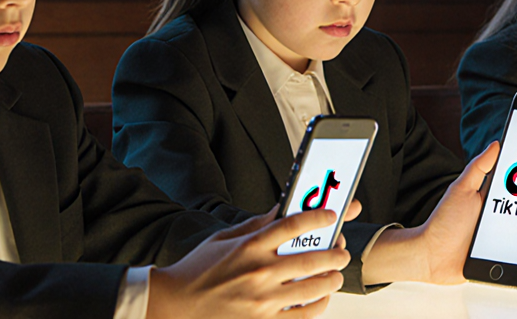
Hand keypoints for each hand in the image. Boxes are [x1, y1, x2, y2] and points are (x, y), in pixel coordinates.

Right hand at [147, 208, 349, 318]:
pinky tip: (320, 297)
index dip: (320, 216)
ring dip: (332, 279)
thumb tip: (282, 209)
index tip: (332, 215)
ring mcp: (262, 300)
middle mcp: (259, 271)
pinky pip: (304, 315)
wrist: (175, 304)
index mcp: (250, 245)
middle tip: (341, 250)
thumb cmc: (199, 269)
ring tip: (335, 274)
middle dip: (336, 253)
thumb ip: (257, 225)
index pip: (294, 224)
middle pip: (313, 257)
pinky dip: (319, 304)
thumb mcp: (225, 238)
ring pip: (314, 287)